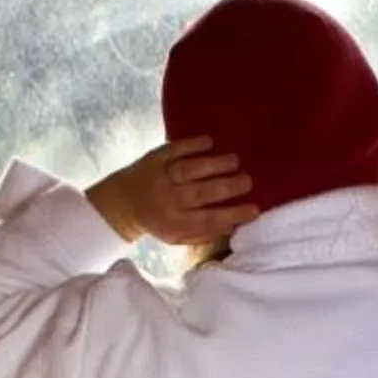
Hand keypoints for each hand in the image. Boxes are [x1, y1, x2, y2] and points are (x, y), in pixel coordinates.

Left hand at [87, 136, 258, 245]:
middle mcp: (166, 199)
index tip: (255, 209)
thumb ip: (204, 233)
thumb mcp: (177, 236)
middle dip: (226, 187)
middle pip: (199, 193)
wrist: (122, 202)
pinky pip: (174, 149)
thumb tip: (235, 225)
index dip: (232, 214)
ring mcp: (160, 176)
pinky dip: (192, 144)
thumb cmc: (159, 221)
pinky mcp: (155, 157)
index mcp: (174, 223)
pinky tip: (210, 141)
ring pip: (188, 169)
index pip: (207, 219)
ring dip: (213, 164)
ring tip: (235, 160)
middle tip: (248, 181)